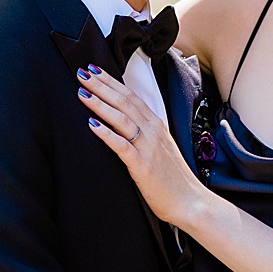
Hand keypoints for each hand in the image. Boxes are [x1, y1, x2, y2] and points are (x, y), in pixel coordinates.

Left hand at [75, 64, 202, 225]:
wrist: (190, 202)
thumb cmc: (172, 178)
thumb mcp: (160, 148)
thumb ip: (145, 133)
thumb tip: (125, 121)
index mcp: (156, 125)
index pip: (132, 96)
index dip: (112, 81)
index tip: (94, 70)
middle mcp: (153, 132)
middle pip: (124, 102)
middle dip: (101, 86)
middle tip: (82, 73)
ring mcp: (148, 148)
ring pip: (122, 119)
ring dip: (100, 104)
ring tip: (82, 93)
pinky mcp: (142, 166)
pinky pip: (122, 146)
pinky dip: (106, 134)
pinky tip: (91, 125)